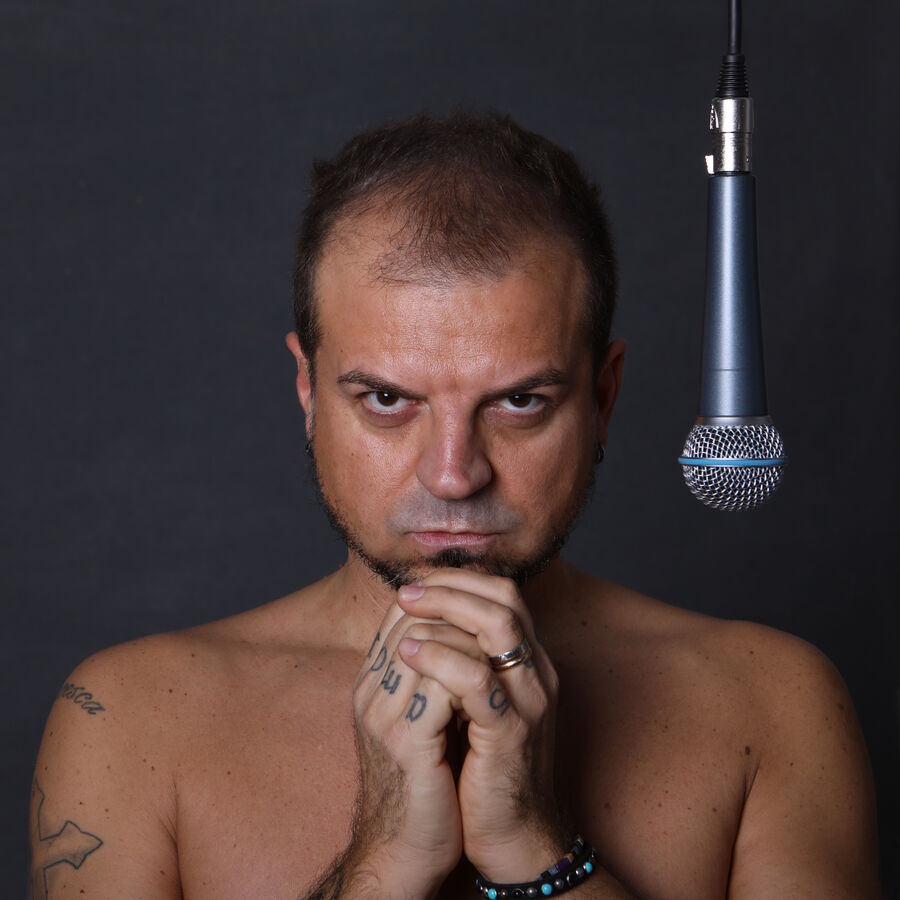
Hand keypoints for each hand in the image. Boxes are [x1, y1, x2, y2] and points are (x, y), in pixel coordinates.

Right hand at [346, 599, 469, 895]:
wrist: (403, 851)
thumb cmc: (421, 785)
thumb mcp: (421, 721)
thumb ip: (430, 679)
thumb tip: (464, 639)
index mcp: (372, 682)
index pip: (401, 612)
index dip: (445, 600)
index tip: (483, 607)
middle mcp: (371, 690)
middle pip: (412, 617)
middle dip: (461, 613)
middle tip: (497, 623)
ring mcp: (383, 714)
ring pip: (427, 642)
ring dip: (471, 641)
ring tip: (499, 651)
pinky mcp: (406, 742)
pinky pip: (442, 685)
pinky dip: (473, 676)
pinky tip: (494, 685)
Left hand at [397, 569, 565, 882]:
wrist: (510, 835)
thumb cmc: (483, 767)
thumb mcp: (475, 704)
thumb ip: (463, 663)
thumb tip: (422, 621)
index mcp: (529, 662)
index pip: (502, 592)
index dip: (458, 580)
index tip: (416, 583)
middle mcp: (537, 672)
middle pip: (503, 598)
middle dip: (450, 585)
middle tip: (406, 592)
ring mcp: (529, 700)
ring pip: (497, 626)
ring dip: (445, 610)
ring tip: (405, 613)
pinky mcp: (511, 733)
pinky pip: (478, 680)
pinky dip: (439, 659)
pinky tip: (408, 655)